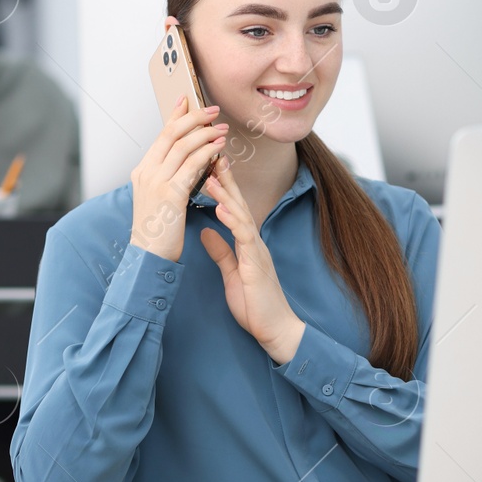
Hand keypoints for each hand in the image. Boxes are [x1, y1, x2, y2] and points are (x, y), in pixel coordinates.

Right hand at [130, 93, 226, 262]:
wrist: (149, 256)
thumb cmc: (157, 230)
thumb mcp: (157, 197)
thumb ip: (168, 176)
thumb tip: (186, 159)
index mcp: (142, 170)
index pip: (161, 135)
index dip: (175, 115)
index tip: (188, 100)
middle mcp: (146, 171)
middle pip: (171, 134)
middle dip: (194, 118)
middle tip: (213, 110)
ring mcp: (156, 181)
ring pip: (183, 146)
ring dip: (206, 133)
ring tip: (222, 128)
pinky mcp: (170, 194)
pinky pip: (192, 166)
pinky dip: (208, 153)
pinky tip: (220, 149)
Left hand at [199, 156, 305, 363]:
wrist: (276, 330)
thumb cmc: (256, 305)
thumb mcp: (232, 273)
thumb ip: (221, 251)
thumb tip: (205, 231)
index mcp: (245, 241)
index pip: (231, 206)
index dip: (220, 184)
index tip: (207, 162)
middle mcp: (252, 240)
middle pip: (236, 201)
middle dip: (224, 176)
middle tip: (211, 150)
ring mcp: (256, 250)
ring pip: (240, 214)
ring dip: (226, 192)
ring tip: (212, 172)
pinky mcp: (256, 264)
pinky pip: (244, 238)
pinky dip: (232, 221)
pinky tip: (221, 208)